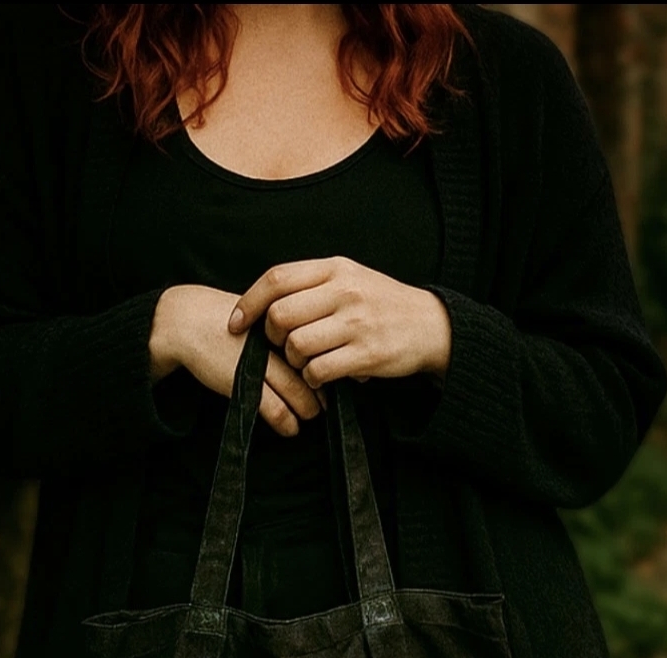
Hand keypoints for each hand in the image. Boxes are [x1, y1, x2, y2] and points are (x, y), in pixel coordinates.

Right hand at [149, 283, 324, 437]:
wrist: (187, 322)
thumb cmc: (225, 319)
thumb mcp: (259, 315)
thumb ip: (284, 330)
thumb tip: (312, 350)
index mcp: (283, 321)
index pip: (317, 346)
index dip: (330, 364)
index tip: (338, 378)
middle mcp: (274, 340)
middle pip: (313, 370)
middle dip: (324, 392)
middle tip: (329, 403)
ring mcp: (259, 362)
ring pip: (298, 392)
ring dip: (309, 409)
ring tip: (311, 415)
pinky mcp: (243, 383)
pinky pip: (275, 409)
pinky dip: (287, 422)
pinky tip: (291, 428)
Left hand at [227, 256, 451, 388]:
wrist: (431, 325)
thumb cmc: (383, 304)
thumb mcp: (352, 278)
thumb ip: (313, 284)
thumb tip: (266, 302)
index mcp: (335, 268)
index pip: (277, 279)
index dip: (248, 302)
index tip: (235, 323)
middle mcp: (344, 291)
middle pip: (280, 316)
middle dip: (271, 338)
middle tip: (282, 347)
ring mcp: (356, 322)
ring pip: (296, 346)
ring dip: (293, 361)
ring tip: (307, 362)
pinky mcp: (366, 353)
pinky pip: (318, 371)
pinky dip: (313, 379)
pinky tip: (322, 377)